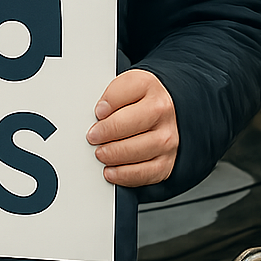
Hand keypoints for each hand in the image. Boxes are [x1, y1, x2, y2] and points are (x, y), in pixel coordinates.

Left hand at [86, 69, 177, 186]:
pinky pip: (148, 173)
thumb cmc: (139, 98)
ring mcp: (168, 137)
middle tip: (93, 137)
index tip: (98, 113)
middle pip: (132, 123)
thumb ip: (110, 95)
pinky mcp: (167, 161)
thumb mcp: (124, 85)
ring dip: (115, 154)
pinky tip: (112, 171)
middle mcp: (162, 112)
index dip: (107, 104)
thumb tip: (101, 113)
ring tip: (100, 153)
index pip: (123, 94)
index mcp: (147, 86)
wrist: (167, 109)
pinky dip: (126, 175)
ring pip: (140, 150)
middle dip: (108, 132)